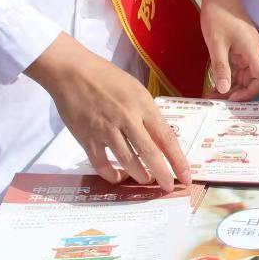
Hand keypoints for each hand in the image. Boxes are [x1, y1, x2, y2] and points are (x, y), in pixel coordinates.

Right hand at [26, 33, 189, 189]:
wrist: (72, 72)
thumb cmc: (107, 78)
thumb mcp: (136, 90)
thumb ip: (148, 114)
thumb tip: (161, 139)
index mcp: (143, 105)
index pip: (167, 138)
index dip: (178, 160)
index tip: (186, 176)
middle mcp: (127, 119)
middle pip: (150, 153)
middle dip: (163, 175)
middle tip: (168, 187)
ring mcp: (106, 129)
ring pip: (128, 161)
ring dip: (140, 175)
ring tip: (146, 181)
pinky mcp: (87, 138)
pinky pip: (102, 164)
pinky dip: (112, 175)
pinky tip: (119, 178)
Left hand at [201, 0, 258, 99]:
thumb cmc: (218, 15)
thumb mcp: (216, 44)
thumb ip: (221, 68)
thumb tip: (224, 91)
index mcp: (252, 50)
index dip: (250, 92)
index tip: (233, 99)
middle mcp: (253, 51)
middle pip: (252, 78)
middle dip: (238, 92)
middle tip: (219, 102)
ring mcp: (246, 48)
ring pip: (244, 74)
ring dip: (231, 85)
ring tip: (214, 95)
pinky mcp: (239, 46)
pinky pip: (237, 65)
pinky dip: (228, 75)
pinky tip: (216, 82)